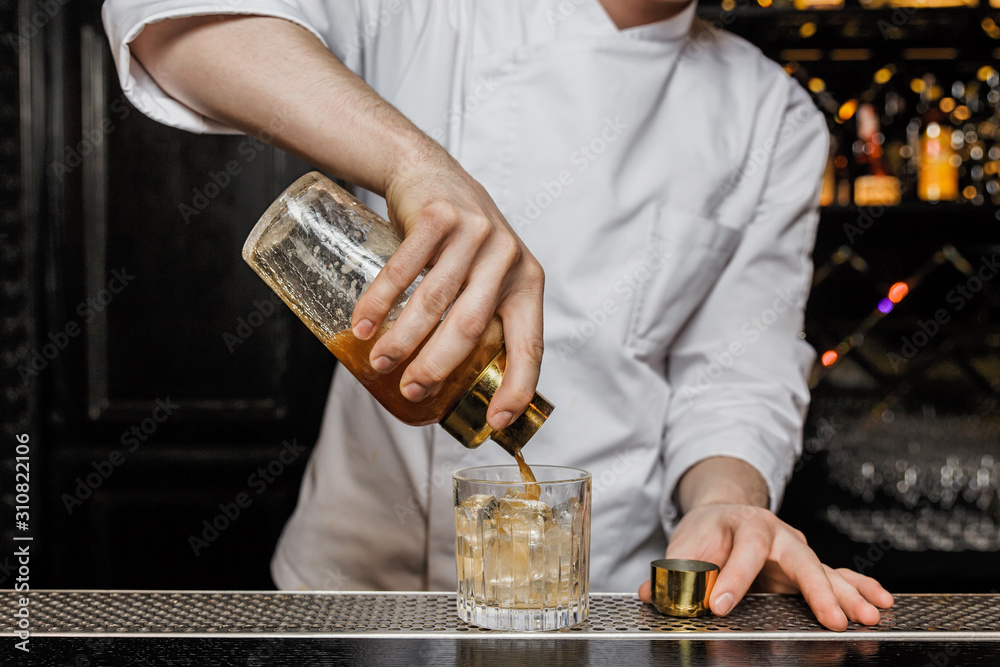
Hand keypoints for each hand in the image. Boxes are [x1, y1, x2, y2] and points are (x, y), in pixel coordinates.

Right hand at [129, 16, 545, 428]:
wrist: (428, 173)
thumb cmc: (456, 242)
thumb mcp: (485, 276)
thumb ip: (481, 319)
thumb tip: (455, 390)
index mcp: (527, 283)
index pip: (529, 344)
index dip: (517, 387)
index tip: (495, 422)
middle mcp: (508, 258)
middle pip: (471, 327)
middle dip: (438, 366)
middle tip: (411, 390)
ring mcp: (475, 233)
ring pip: (435, 300)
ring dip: (403, 338)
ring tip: (380, 362)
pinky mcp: (440, 215)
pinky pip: (406, 268)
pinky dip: (380, 299)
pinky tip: (362, 323)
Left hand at [638, 503, 894, 630]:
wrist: (723, 511)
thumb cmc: (705, 533)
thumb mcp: (683, 547)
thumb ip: (671, 572)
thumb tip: (651, 593)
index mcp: (742, 525)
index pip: (740, 551)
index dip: (732, 578)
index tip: (721, 605)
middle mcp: (775, 533)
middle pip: (799, 557)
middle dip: (815, 589)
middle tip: (830, 619)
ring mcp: (795, 548)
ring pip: (825, 569)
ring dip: (848, 594)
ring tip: (868, 616)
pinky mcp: (806, 564)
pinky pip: (838, 575)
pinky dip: (859, 588)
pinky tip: (880, 602)